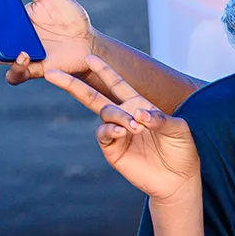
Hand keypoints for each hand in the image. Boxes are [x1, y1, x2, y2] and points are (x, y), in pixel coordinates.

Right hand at [46, 56, 198, 201]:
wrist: (178, 179)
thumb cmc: (181, 150)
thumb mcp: (179, 129)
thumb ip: (162, 118)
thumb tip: (139, 113)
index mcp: (138, 105)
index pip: (116, 83)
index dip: (103, 70)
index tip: (88, 57)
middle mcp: (123, 116)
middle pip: (93, 96)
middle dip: (73, 84)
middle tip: (53, 72)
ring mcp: (116, 133)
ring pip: (105, 114)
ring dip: (118, 116)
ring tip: (135, 127)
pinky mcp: (113, 150)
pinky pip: (104, 135)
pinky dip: (110, 130)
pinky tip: (123, 132)